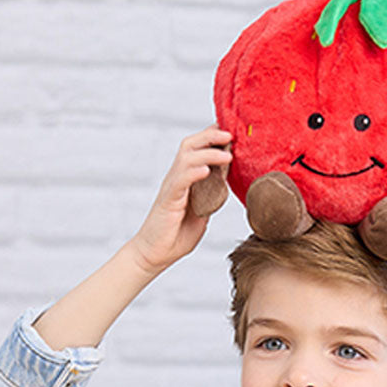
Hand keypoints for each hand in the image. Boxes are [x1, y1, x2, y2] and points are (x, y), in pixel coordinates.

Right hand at [130, 124, 232, 275]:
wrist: (155, 253)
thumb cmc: (177, 235)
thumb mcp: (202, 211)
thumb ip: (211, 196)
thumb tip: (225, 184)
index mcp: (186, 180)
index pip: (197, 149)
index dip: (212, 138)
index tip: (231, 132)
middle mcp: (177, 178)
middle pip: (190, 145)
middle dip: (210, 136)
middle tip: (230, 134)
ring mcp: (172, 188)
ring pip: (186, 159)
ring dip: (208, 154)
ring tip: (226, 155)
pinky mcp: (168, 201)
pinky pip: (180, 181)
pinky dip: (193, 173)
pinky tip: (206, 171)